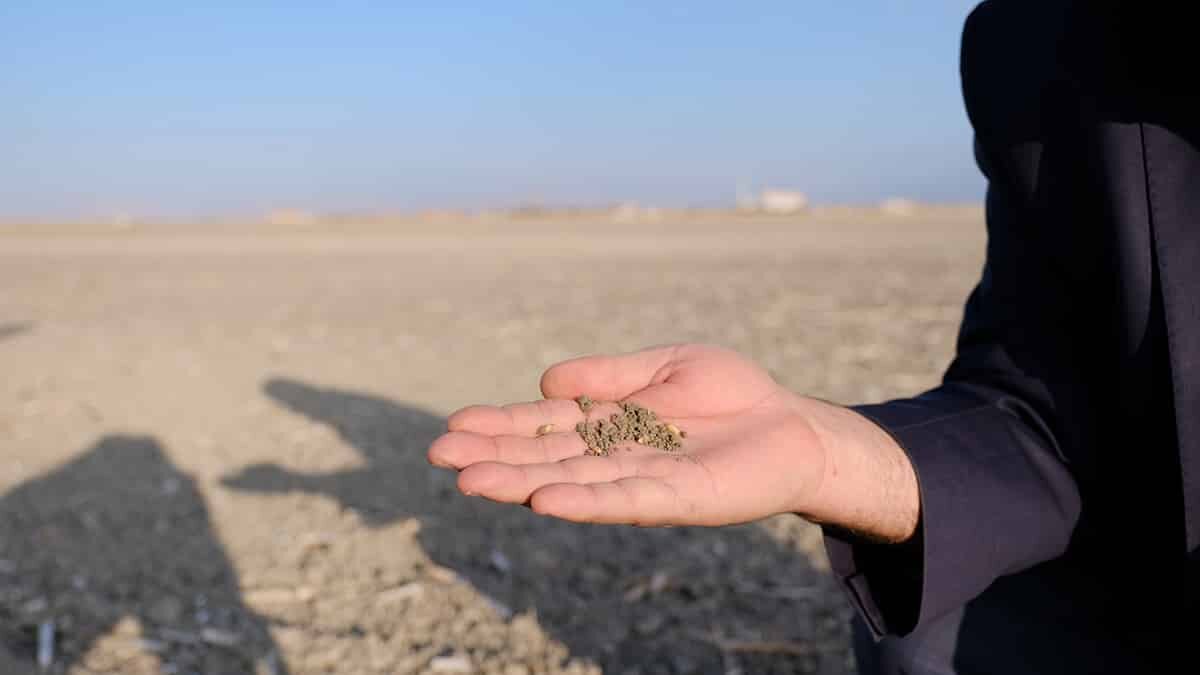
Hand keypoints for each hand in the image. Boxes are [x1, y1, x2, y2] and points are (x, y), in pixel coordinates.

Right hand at [428, 344, 918, 539]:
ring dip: (523, 482)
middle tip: (440, 456)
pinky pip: (627, 500)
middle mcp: (615, 457)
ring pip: (573, 482)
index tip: (453, 426)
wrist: (792, 427)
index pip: (543, 426)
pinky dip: (587, 501)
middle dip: (493, 457)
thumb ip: (608, 375)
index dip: (499, 426)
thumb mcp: (662, 366)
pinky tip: (547, 500)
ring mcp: (643, 480)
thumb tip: (545, 385)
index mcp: (607, 423)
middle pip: (545, 457)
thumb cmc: (730, 394)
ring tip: (474, 481)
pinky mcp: (680, 499)